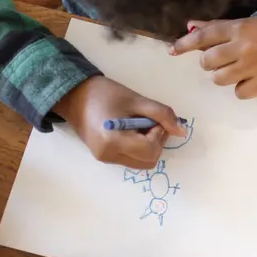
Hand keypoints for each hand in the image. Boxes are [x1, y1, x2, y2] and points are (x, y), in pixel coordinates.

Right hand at [53, 76, 186, 168]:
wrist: (74, 95)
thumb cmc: (105, 94)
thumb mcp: (137, 100)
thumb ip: (162, 114)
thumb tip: (182, 131)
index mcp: (113, 140)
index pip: (150, 149)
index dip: (158, 134)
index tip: (152, 119)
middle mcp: (108, 155)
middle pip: (149, 161)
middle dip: (155, 143)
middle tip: (147, 123)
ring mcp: (105, 159)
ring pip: (141, 163)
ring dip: (147, 146)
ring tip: (137, 126)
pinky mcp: (104, 158)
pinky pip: (131, 159)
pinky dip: (137, 148)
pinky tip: (129, 132)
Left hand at [170, 17, 256, 98]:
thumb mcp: (245, 24)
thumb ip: (217, 27)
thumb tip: (190, 26)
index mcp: (238, 29)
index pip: (204, 37)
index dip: (185, 44)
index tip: (173, 51)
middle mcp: (243, 48)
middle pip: (208, 61)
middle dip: (210, 62)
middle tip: (222, 60)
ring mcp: (252, 68)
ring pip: (219, 79)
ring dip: (223, 76)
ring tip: (237, 70)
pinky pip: (238, 93)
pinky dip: (241, 88)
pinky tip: (250, 80)